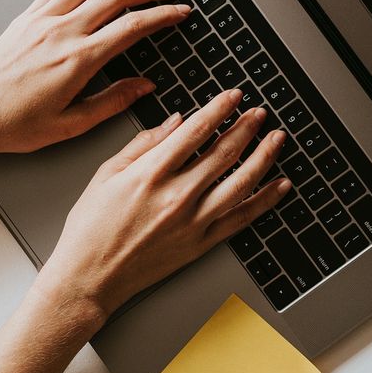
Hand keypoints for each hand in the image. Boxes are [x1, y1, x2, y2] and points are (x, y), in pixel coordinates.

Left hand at [0, 0, 191, 157]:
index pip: (132, 26)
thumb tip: (144, 86)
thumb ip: (113, 101)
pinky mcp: (26, 17)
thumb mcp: (73, 123)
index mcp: (79, 60)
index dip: (162, 15)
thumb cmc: (15, 123)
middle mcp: (61, 32)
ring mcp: (42, 19)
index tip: (178, 12)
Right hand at [35, 89, 290, 327]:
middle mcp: (176, 196)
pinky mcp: (201, 244)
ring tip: (276, 139)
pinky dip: (265, 200)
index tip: (235, 96)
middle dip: (247, 127)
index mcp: (151, 174)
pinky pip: (242, 219)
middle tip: (260, 113)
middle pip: (224, 153)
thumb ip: (143, 144)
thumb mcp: (106, 174)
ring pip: (241, 183)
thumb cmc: (91, 228)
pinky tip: (281, 185)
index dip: (220, 109)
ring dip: (264, 157)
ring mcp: (193, 222)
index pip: (196, 131)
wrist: (90, 277)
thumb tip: (176, 120)